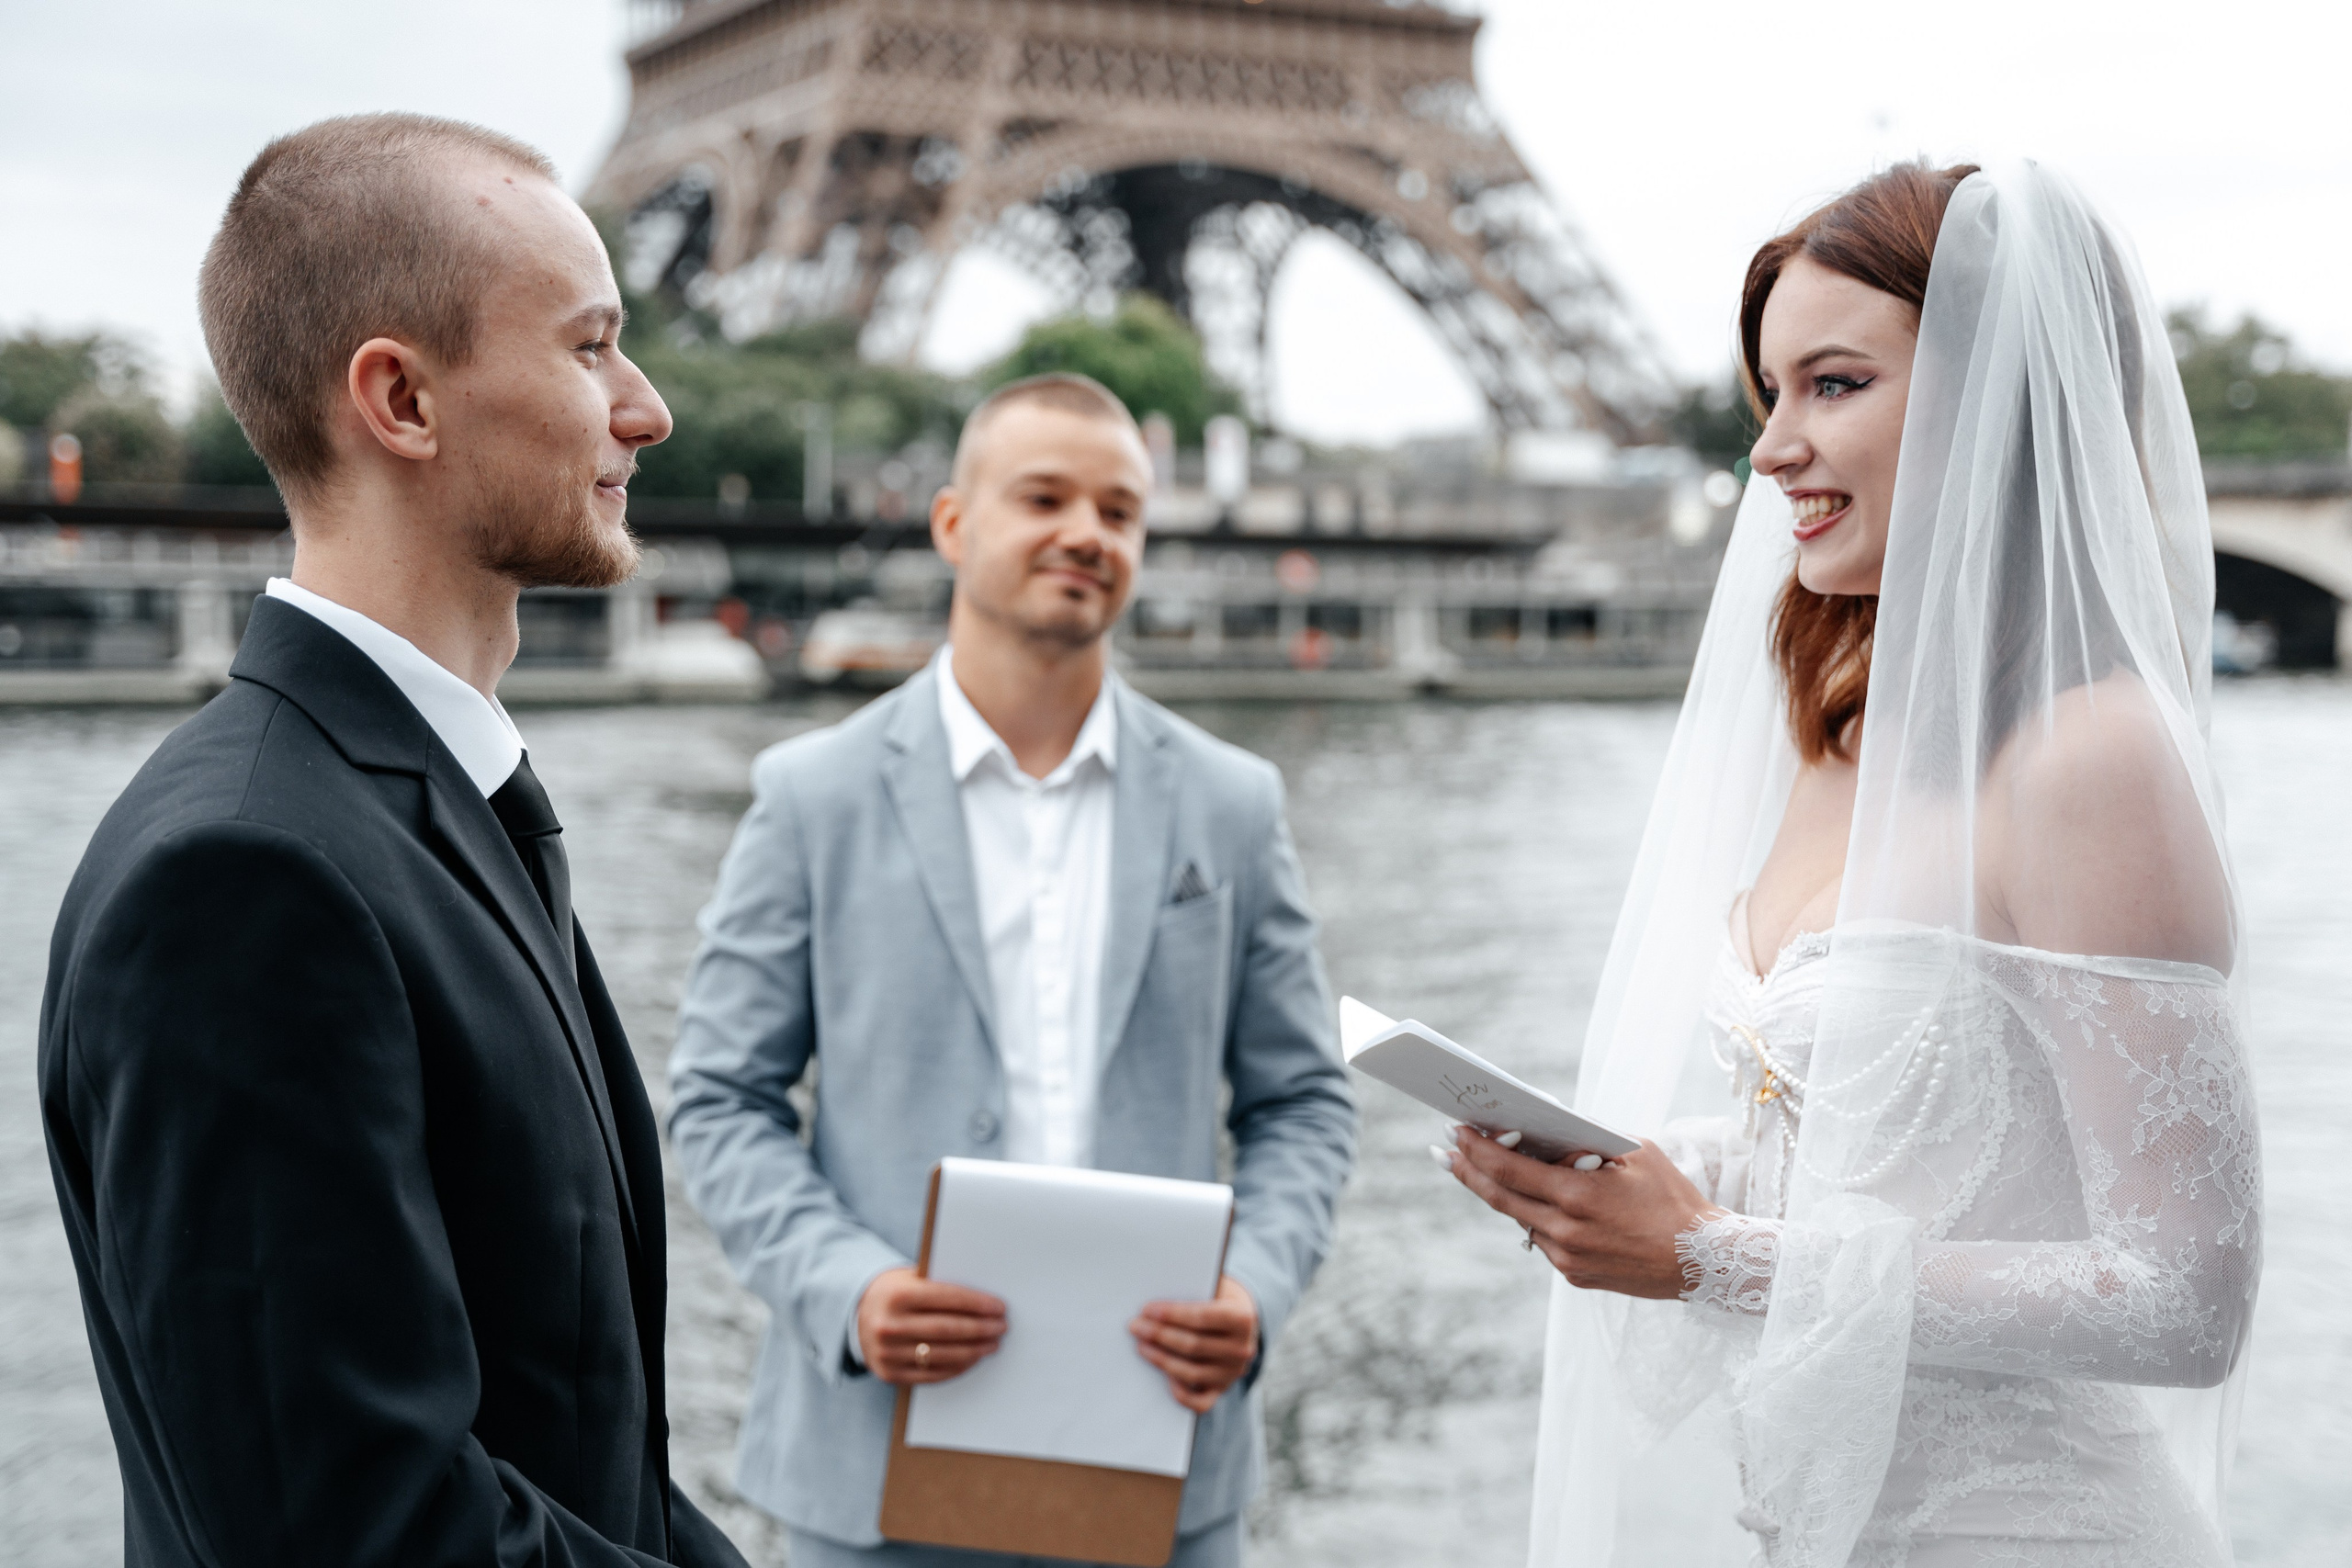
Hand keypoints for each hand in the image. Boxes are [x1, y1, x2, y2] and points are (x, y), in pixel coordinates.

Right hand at [856, 1267, 1006, 1385]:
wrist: (856, 1315)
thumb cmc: (895, 1292)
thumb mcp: (910, 1278)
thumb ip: (940, 1286)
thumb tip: (985, 1300)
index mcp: (897, 1295)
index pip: (948, 1299)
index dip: (978, 1304)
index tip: (999, 1308)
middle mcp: (889, 1325)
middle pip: (948, 1329)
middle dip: (981, 1329)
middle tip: (1001, 1327)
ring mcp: (887, 1353)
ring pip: (943, 1354)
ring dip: (974, 1351)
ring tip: (992, 1344)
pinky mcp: (889, 1374)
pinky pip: (931, 1374)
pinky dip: (957, 1367)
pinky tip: (972, 1359)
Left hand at [1130, 1274, 1258, 1412]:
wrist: (1242, 1322)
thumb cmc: (1219, 1299)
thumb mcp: (1216, 1286)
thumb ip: (1193, 1290)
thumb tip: (1156, 1304)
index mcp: (1243, 1319)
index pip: (1203, 1317)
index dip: (1173, 1314)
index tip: (1147, 1310)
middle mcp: (1242, 1349)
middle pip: (1194, 1345)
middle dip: (1160, 1335)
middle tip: (1136, 1326)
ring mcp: (1232, 1373)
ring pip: (1191, 1372)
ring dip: (1161, 1359)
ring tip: (1141, 1345)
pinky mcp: (1221, 1390)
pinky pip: (1200, 1403)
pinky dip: (1180, 1393)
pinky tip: (1164, 1375)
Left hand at [1446, 1129, 1711, 1299]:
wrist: (1704, 1260)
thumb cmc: (1673, 1199)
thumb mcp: (1634, 1155)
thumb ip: (1587, 1143)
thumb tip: (1544, 1135)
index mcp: (1578, 1196)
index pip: (1509, 1169)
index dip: (1477, 1149)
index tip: (1454, 1132)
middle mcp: (1565, 1232)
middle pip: (1499, 1198)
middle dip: (1467, 1171)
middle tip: (1443, 1152)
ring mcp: (1568, 1259)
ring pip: (1521, 1220)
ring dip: (1503, 1194)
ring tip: (1483, 1168)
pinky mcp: (1575, 1277)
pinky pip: (1545, 1240)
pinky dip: (1540, 1218)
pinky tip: (1542, 1202)